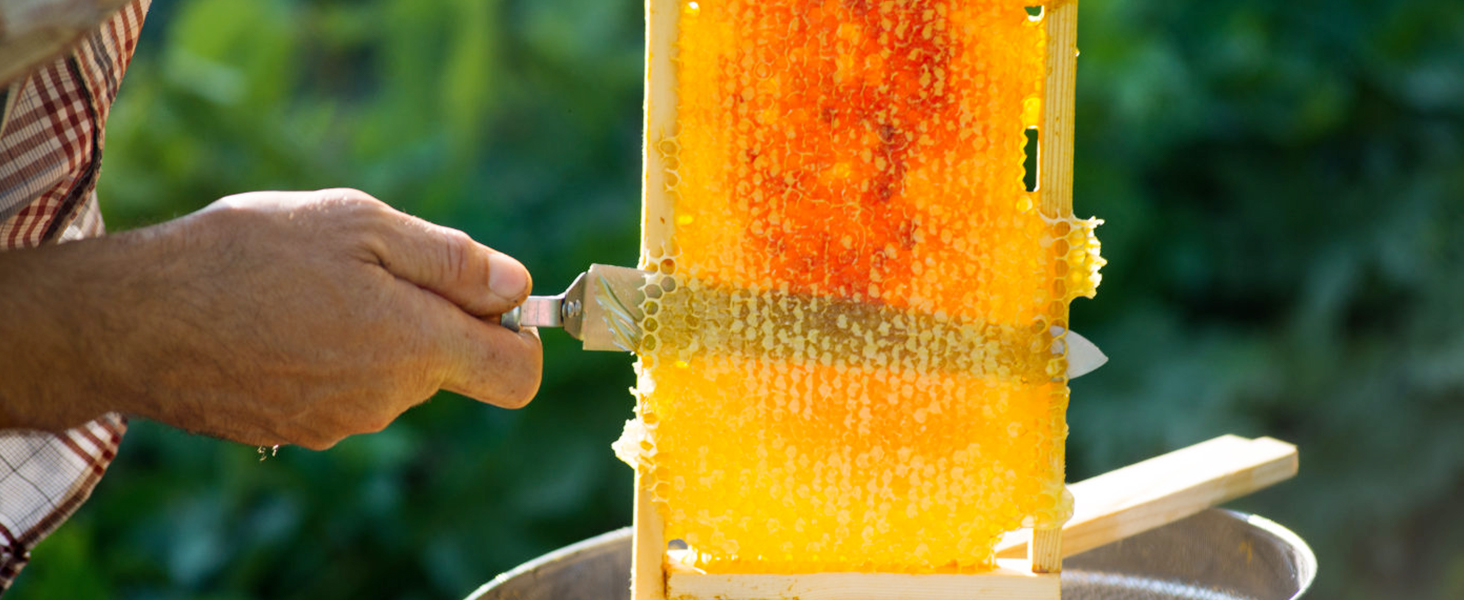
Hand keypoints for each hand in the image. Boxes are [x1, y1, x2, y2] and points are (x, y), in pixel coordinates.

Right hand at [0, 189, 541, 448]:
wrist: (135, 319)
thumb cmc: (249, 255)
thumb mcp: (361, 225)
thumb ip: (451, 262)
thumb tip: (517, 288)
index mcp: (417, 347)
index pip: (519, 376)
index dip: (521, 337)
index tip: (488, 301)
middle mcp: (387, 399)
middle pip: (447, 364)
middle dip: (427, 317)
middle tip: (363, 265)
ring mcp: (338, 423)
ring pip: (390, 375)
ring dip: (371, 332)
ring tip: (306, 288)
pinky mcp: (295, 430)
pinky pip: (339, 390)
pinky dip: (326, 356)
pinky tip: (275, 320)